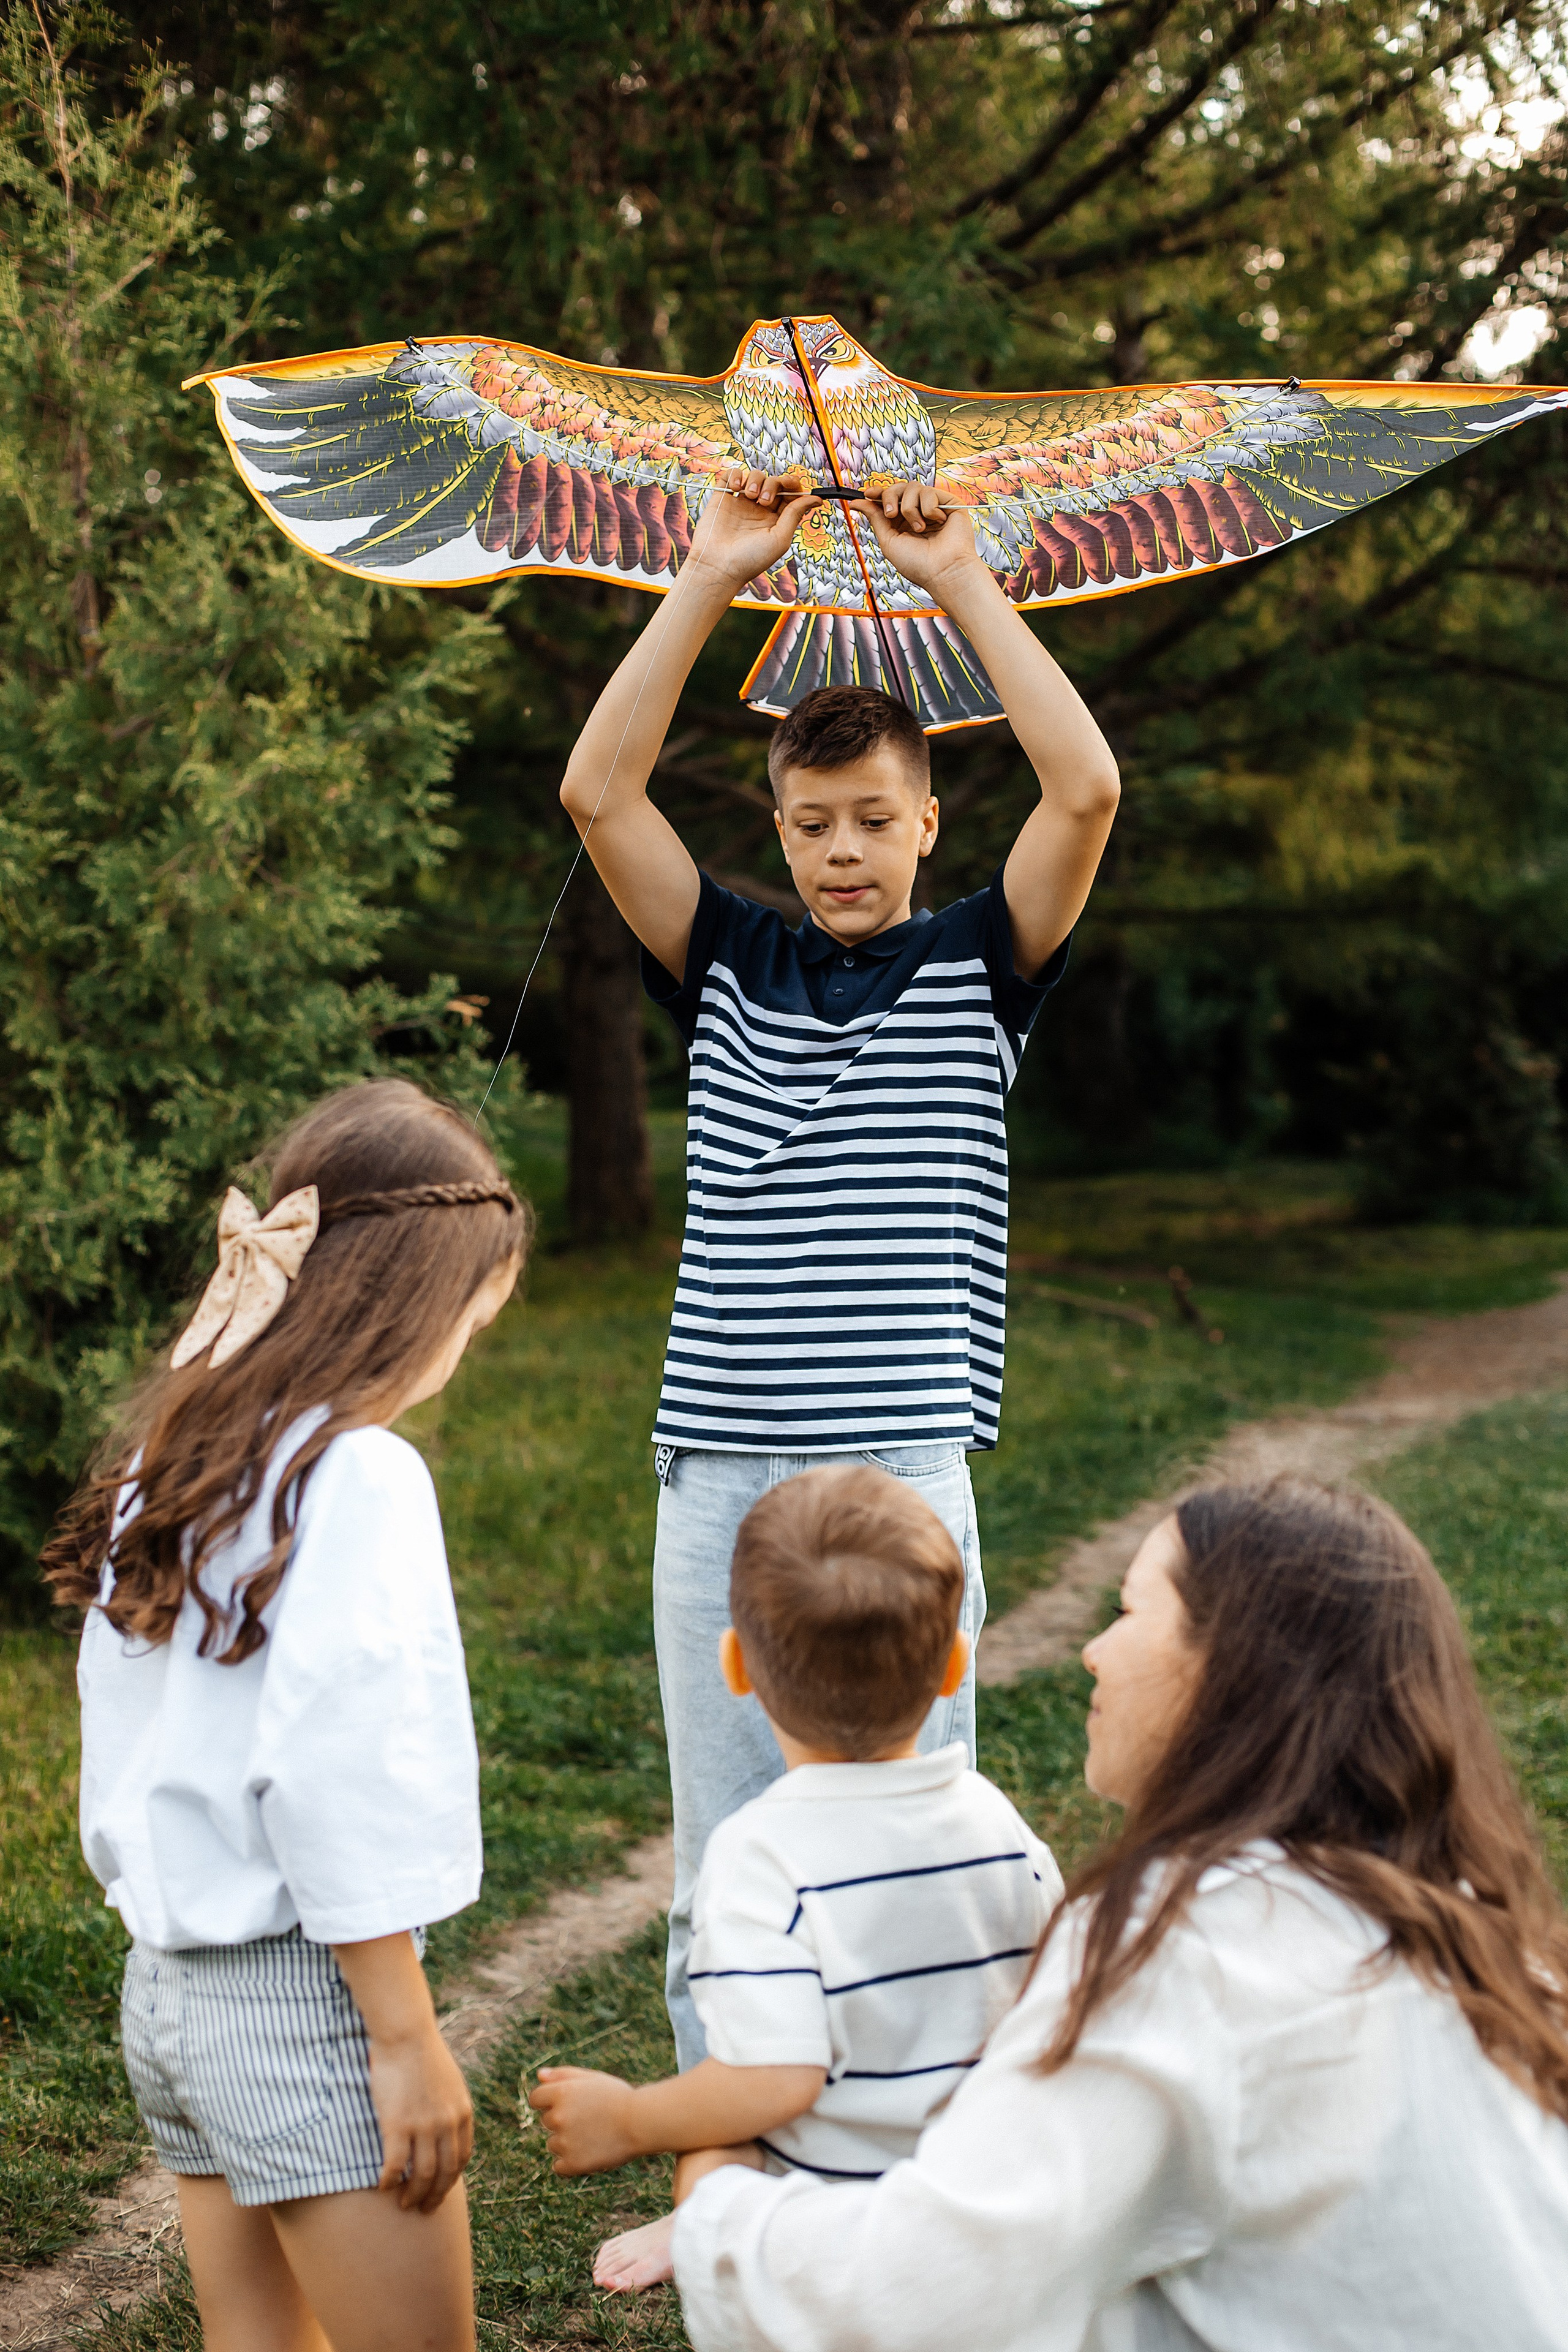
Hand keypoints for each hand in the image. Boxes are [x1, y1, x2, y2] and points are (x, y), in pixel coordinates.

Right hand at [367, 2025, 473, 2211]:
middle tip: (424, 2209)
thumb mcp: (451, 2082)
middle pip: (446, 2172)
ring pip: (423, 2174)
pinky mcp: (398, 2124)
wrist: (407, 2035)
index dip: (452, 2180)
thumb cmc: (424, 2055)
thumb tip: (448, 2129)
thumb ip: (451, 2107)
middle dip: (436, 2196)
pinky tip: (383, 2187)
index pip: (462, 2158)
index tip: (441, 2191)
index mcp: (462, 2112)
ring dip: (414, 2194)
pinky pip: (396, 2164)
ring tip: (404, 2204)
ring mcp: (424, 2125)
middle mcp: (447, 2123)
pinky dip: (390, 2180)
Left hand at [529, 2064, 640, 2174]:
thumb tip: (538, 2075)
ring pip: (553, 2144)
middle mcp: (558, 2117)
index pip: (535, 2099)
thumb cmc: (617, 2097)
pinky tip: (588, 2152)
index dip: (549, 2100)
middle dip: (562, 2119)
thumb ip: (562, 2075)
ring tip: (594, 2135)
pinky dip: (570, 2162)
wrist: (641, 2122)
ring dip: (566, 2141)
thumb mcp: (592, 2078)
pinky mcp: (572, 2164)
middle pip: (547, 2121)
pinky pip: (559, 2166)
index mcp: (561, 2093)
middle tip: (590, 2118)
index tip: (567, 2104)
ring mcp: (564, 2142)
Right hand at [686, 465, 819, 594]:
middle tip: (765, 501)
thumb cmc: (750, 560)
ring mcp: (741, 503)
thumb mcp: (780, 539)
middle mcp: (759, 510)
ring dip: (755, 479)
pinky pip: (731, 475)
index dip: (793, 485)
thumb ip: (795, 514)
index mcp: (776, 520)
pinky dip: (735, 475)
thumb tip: (816, 499)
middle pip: (773, 481)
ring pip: (754, 475)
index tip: (791, 488)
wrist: (718, 566)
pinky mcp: (722, 498)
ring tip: (748, 495)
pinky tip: (736, 488)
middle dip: (773, 484)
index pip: (789, 493)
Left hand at [851, 481, 985, 602]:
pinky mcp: (949, 503)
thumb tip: (856, 503)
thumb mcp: (888, 541)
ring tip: (919, 528)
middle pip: (898, 488)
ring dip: (911, 509)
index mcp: (903, 523)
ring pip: (913, 487)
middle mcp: (918, 513)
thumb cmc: (919, 564)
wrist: (943, 571)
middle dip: (890, 497)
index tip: (867, 493)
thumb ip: (874, 518)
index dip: (878, 493)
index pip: (890, 499)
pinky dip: (929, 509)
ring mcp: (933, 507)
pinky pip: (929, 492)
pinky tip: (937, 522)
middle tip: (892, 515)